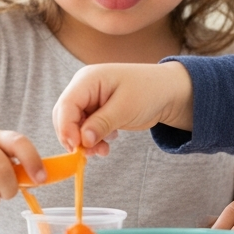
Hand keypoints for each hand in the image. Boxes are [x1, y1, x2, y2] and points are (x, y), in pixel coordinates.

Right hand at [53, 62, 193, 154]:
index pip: (66, 105)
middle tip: (88, 154)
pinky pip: (86, 128)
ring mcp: (90, 100)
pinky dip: (93, 139)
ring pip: (75, 125)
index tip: (75, 148)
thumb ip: (102, 123)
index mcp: (88, 79)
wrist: (168, 92)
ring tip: (102, 151)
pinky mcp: (96, 111)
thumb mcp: (126, 108)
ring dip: (85, 141)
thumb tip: (82, 141)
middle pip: (65, 116)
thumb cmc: (149, 91)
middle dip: (74, 137)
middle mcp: (84, 88)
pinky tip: (107, 143)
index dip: (66, 128)